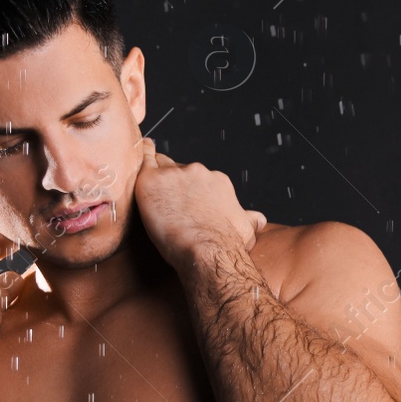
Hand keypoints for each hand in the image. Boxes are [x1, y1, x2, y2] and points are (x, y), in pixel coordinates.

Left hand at [132, 139, 266, 271]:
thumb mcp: (246, 230)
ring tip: (150, 186)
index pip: (199, 178)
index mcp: (218, 182)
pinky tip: (140, 150)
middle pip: (180, 170)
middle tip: (166, 200)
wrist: (209, 251)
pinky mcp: (152, 180)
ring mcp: (174, 174)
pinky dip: (142, 155)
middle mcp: (198, 172)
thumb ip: (250, 220)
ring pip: (161, 165)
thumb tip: (260, 220)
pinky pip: (145, 161)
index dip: (190, 190)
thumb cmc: (227, 244)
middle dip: (174, 182)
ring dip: (157, 174)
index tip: (186, 201)